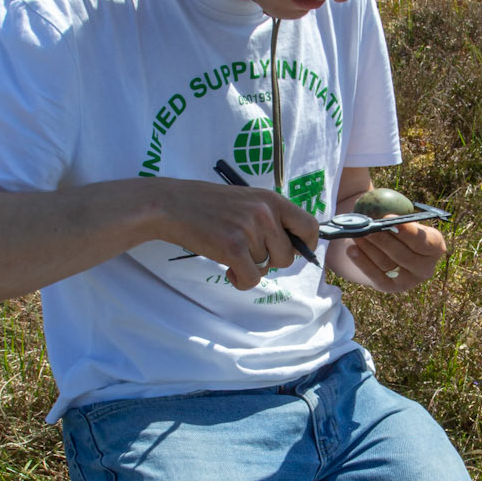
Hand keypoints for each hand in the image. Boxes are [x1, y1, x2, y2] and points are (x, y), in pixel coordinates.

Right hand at [154, 178, 319, 290]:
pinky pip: (251, 279)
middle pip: (287, 256)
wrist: (171, 205)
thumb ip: (270, 218)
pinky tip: (229, 270)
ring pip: (266, 268)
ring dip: (250, 267)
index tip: (295, 252)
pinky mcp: (232, 247)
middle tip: (250, 253)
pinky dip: (240, 281)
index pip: (310, 226)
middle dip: (271, 262)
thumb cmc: (207, 204)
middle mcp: (265, 213)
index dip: (306, 245)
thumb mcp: (246, 200)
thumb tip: (292, 248)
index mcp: (271, 199)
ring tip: (230, 252)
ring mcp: (249, 230)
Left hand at [332, 219, 446, 293]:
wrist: (391, 249)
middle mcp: (426, 268)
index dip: (407, 231)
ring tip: (356, 234)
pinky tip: (352, 250)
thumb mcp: (404, 219)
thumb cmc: (399, 228)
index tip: (388, 218)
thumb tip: (380, 212)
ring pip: (386, 263)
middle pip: (403, 255)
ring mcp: (409, 281)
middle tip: (367, 227)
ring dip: (369, 248)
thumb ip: (397, 217)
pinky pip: (375, 276)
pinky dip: (362, 262)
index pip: (423, 241)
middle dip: (383, 240)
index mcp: (435, 247)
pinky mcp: (391, 287)